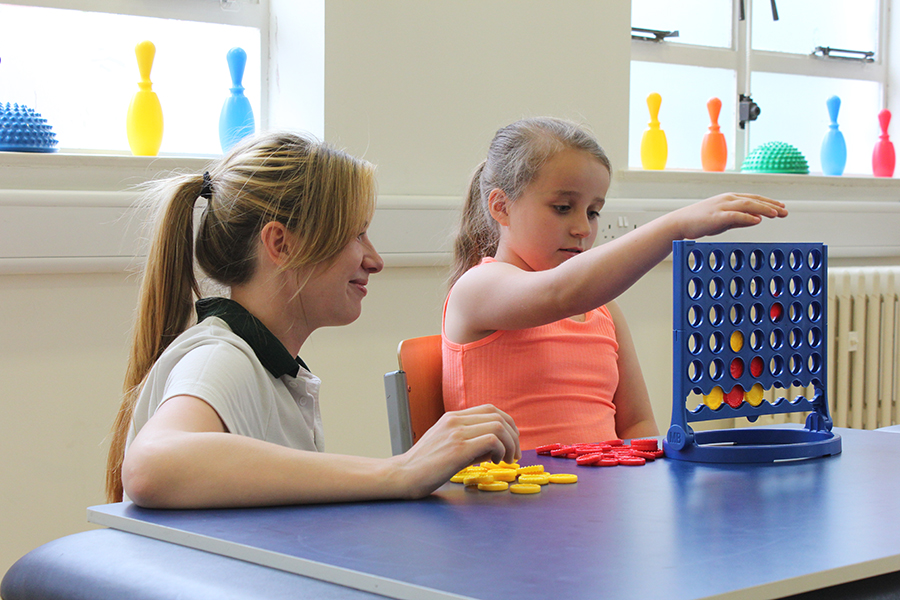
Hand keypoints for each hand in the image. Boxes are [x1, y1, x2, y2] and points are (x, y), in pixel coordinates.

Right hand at [394, 404, 519, 498]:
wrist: (402, 475)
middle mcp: (455, 421)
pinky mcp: (458, 448)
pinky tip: (495, 462)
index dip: (508, 424)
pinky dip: (500, 450)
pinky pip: (491, 439)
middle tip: (514, 454)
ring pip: (498, 426)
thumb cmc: (424, 465)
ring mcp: (456, 433)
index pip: (490, 410)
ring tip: (506, 460)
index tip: (511, 443)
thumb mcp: (447, 445)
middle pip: (498, 416)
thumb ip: (470, 442)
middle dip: (514, 435)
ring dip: (510, 444)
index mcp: (452, 418)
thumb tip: (496, 448)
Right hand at [672, 193, 786, 240]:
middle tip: (785, 211)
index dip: (769, 202)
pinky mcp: (716, 216)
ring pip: (747, 205)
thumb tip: (757, 219)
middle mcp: (728, 199)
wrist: (680, 222)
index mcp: (730, 198)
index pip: (754, 198)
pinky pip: (734, 215)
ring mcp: (722, 206)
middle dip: (771, 205)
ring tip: (775, 214)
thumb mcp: (724, 220)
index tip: (782, 207)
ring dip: (763, 208)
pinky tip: (757, 220)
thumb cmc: (702, 221)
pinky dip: (747, 216)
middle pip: (754, 200)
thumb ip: (741, 219)